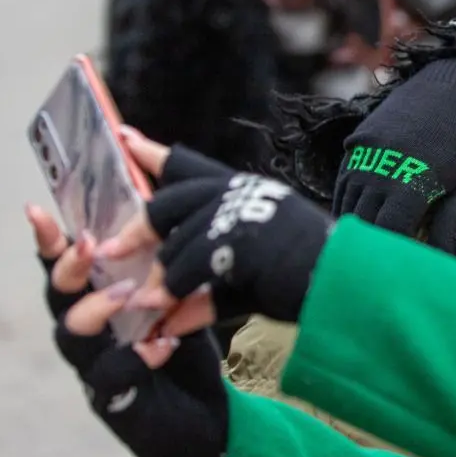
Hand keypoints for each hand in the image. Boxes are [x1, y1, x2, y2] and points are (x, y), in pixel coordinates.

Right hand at [29, 204, 227, 456]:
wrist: (210, 418)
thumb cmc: (188, 348)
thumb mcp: (184, 294)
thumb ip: (168, 259)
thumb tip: (170, 205)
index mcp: (99, 297)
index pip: (66, 264)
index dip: (49, 239)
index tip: (37, 210)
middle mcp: (88, 330)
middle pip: (58, 294)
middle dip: (68, 266)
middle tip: (89, 245)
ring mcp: (94, 365)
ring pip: (71, 333)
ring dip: (96, 308)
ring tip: (128, 294)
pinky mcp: (113, 399)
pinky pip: (109, 375)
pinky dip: (134, 356)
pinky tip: (162, 345)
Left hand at [103, 129, 333, 331]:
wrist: (345, 287)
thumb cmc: (305, 282)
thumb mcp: (245, 284)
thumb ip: (205, 293)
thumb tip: (165, 319)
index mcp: (246, 193)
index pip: (190, 166)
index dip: (152, 153)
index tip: (122, 137)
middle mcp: (241, 194)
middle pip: (169, 201)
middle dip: (136, 230)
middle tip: (111, 252)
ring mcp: (242, 212)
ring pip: (174, 242)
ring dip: (160, 280)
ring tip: (150, 305)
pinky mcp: (240, 238)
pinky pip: (187, 267)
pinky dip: (173, 294)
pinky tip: (167, 318)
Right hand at [334, 57, 455, 252]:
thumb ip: (451, 223)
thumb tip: (442, 264)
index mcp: (413, 180)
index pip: (388, 234)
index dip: (389, 257)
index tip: (395, 273)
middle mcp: (381, 166)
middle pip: (363, 223)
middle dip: (369, 248)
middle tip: (375, 269)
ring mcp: (365, 151)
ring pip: (347, 203)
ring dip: (354, 226)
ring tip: (362, 249)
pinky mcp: (359, 139)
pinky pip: (344, 180)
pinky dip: (348, 201)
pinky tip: (359, 217)